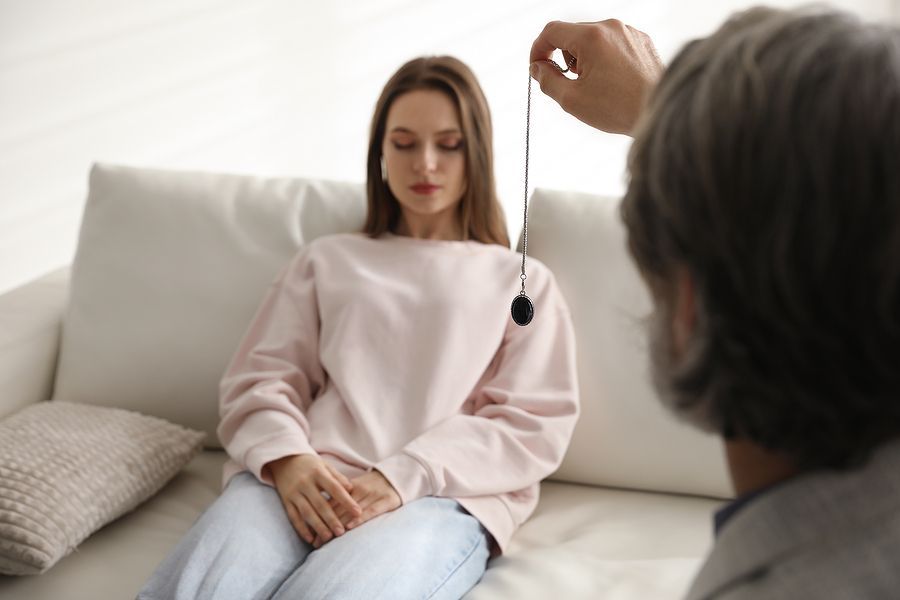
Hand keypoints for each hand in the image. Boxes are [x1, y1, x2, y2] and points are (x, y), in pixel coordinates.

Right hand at [266, 454, 361, 547]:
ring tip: (328, 538)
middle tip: (342, 532)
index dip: (347, 501)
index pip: (335, 488)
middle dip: (331, 519)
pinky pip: (293, 516)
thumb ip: (338, 478)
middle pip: (320, 504)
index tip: (358, 512)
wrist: (284, 460)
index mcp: (318, 473)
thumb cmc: (311, 465)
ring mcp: (294, 493)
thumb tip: (352, 489)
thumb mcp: (325, 466)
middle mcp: (305, 483)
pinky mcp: (286, 501)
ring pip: (306, 512)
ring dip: (317, 526)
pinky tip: (310, 538)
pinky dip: (301, 528)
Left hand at [317, 470, 401, 543]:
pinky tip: (350, 527)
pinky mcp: (385, 501)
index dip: (320, 518)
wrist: (397, 475)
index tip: (310, 534)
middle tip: (315, 542)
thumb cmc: (373, 485)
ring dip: (338, 526)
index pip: (331, 503)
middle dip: (326, 526)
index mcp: (349, 487)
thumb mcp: (356, 488)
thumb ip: (341, 498)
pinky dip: (359, 518)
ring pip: (351, 512)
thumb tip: (320, 512)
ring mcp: (372, 495)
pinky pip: (370, 511)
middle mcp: (359, 491)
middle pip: (339, 510)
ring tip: (327, 540)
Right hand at [530, 19, 663, 134]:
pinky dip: (603, 59)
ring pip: (593, 38)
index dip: (538, 49)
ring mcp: (628, 32)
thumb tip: (537, 69)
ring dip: (584, 58)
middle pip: (572, 34)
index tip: (537, 67)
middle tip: (567, 83)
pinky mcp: (641, 40)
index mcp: (591, 37)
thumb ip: (547, 80)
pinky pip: (612, 43)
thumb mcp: (572, 99)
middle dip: (563, 56)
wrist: (661, 110)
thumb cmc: (619, 108)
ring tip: (594, 85)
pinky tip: (611, 81)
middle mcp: (611, 27)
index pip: (552, 31)